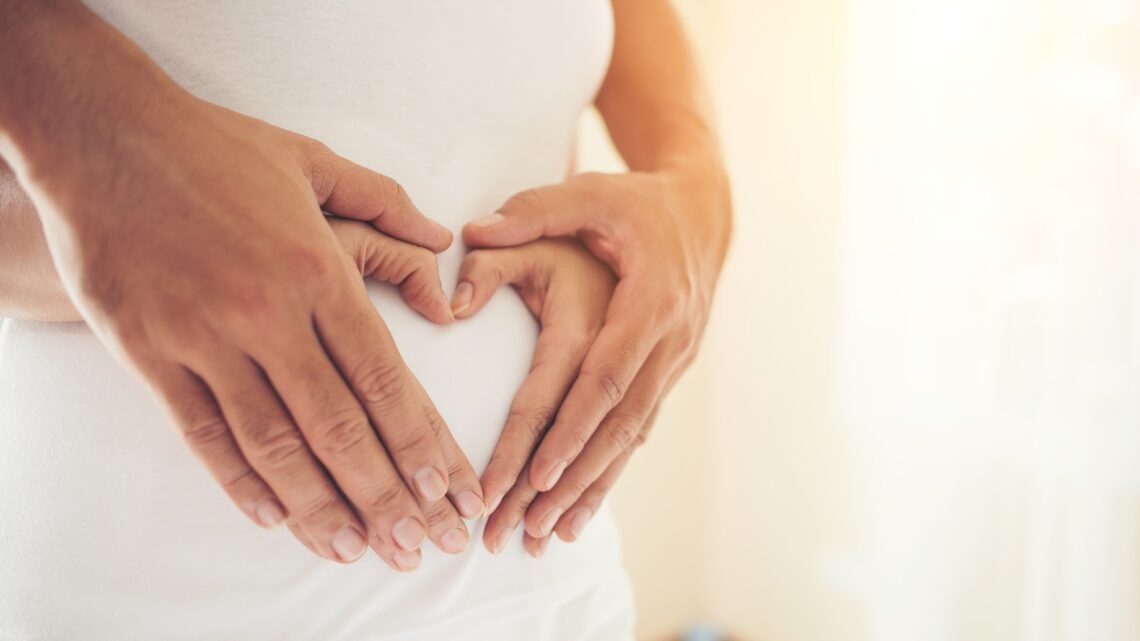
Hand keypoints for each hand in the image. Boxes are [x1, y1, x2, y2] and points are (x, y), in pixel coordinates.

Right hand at [6, 57, 483, 570]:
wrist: (103, 135)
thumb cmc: (215, 147)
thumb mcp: (312, 159)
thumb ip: (384, 202)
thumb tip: (441, 237)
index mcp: (317, 268)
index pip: (383, 374)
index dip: (419, 440)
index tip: (447, 489)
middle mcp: (266, 312)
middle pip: (339, 425)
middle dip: (386, 494)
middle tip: (420, 545)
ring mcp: (203, 337)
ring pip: (274, 443)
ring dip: (320, 506)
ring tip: (356, 550)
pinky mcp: (148, 352)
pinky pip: (201, 433)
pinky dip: (239, 481)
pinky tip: (273, 517)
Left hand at [463, 169, 729, 542]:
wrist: (703, 212)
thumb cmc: (637, 203)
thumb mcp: (590, 193)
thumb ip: (532, 211)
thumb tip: (471, 233)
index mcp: (648, 302)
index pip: (605, 379)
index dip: (572, 430)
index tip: (533, 476)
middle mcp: (668, 342)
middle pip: (617, 426)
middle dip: (571, 481)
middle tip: (525, 529)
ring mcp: (674, 364)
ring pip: (630, 439)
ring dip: (590, 489)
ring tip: (547, 537)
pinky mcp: (668, 374)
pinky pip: (637, 433)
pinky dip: (609, 473)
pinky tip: (581, 511)